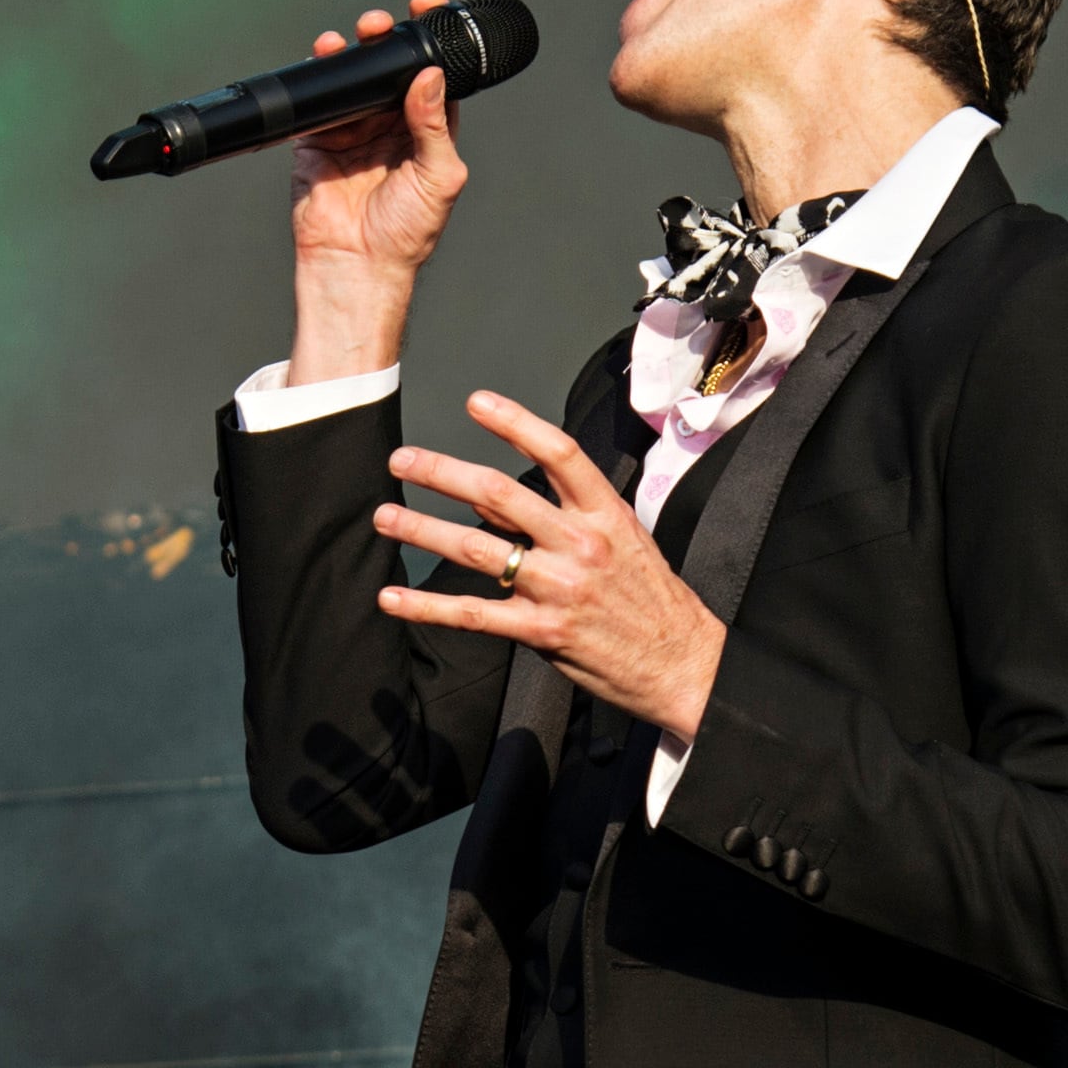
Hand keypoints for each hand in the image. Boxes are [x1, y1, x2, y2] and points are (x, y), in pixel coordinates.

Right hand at [283, 0, 473, 387]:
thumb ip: (435, 126)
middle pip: (389, 68)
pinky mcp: (318, 141)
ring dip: (351, 53)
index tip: (427, 10)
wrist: (354, 266)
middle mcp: (391, 126)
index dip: (431, 41)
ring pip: (353, 78)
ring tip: (349, 38)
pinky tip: (324, 58)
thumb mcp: (438, 177)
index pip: (432, 75)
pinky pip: (319, 101)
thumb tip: (430, 76)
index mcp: (427, 131)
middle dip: (385, 39)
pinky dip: (320, 78)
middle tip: (380, 24)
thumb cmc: (406, 233)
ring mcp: (353, 131)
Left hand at [374, 389, 727, 741]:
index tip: (475, 402)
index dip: (515, 422)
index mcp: (605, 513)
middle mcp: (580, 543)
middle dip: (442, 472)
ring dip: (422, 529)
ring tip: (383, 516)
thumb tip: (509, 498)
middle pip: (500, 494)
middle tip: (401, 459)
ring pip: (476, 549)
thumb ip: (571, 516)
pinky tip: (391, 598)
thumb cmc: (650, 599)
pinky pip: (473, 614)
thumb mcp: (626, 540)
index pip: (558, 453)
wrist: (684, 665)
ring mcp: (560, 588)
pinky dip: (427, 606)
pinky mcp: (542, 632)